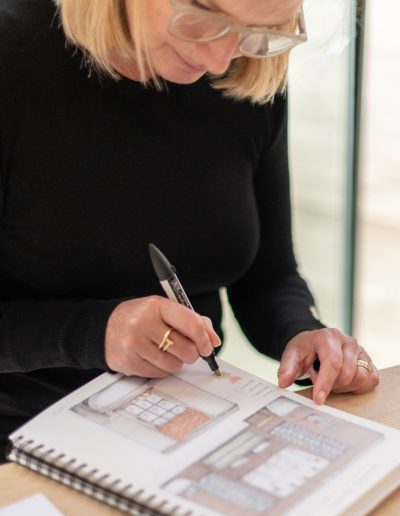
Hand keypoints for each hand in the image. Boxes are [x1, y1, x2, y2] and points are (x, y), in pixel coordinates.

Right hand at [105, 296, 220, 376]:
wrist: (106, 327)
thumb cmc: (141, 318)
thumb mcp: (165, 310)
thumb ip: (192, 320)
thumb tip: (213, 340)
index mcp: (157, 306)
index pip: (191, 324)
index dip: (204, 338)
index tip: (208, 346)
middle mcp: (143, 323)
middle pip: (186, 349)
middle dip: (192, 353)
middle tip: (187, 350)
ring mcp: (134, 344)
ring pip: (174, 365)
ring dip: (176, 362)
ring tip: (166, 352)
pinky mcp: (128, 362)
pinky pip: (159, 374)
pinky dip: (162, 369)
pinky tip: (153, 358)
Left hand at [277, 328, 378, 403]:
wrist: (314, 344)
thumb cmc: (304, 350)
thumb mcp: (291, 356)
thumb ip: (286, 368)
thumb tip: (283, 383)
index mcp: (328, 336)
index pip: (332, 361)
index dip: (326, 383)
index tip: (318, 399)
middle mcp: (348, 341)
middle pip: (347, 373)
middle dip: (331, 385)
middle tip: (319, 380)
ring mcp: (361, 351)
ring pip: (361, 378)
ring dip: (344, 386)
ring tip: (331, 380)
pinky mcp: (368, 362)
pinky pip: (371, 380)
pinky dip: (358, 387)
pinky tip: (344, 383)